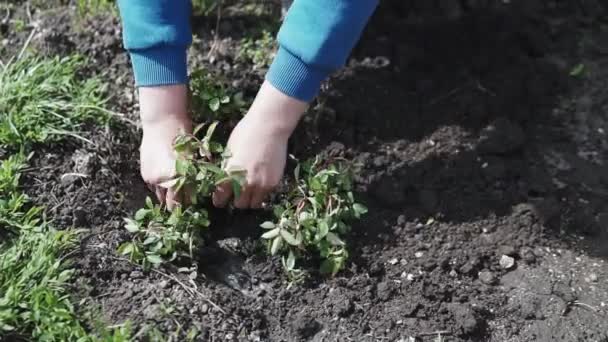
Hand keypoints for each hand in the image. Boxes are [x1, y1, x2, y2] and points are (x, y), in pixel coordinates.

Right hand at [138, 85, 190, 209]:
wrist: (161, 122)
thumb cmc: (182, 137)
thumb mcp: (192, 158)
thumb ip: (192, 178)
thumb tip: (194, 192)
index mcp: (176, 178)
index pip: (179, 202)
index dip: (186, 204)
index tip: (191, 202)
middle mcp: (161, 181)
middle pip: (168, 202)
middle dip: (176, 201)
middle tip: (183, 196)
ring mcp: (151, 178)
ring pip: (159, 194)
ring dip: (167, 193)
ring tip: (175, 184)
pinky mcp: (144, 173)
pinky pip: (152, 186)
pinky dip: (159, 185)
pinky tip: (165, 176)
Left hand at [213, 81, 307, 208]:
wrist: (270, 126)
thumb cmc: (246, 133)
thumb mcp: (230, 150)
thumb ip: (228, 168)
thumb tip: (225, 180)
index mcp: (230, 174)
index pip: (221, 197)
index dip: (219, 200)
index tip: (220, 201)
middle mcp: (245, 183)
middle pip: (239, 205)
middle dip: (237, 200)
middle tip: (237, 193)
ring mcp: (261, 184)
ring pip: (253, 204)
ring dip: (250, 199)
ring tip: (249, 191)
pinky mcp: (274, 182)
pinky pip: (265, 196)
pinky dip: (262, 193)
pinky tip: (260, 182)